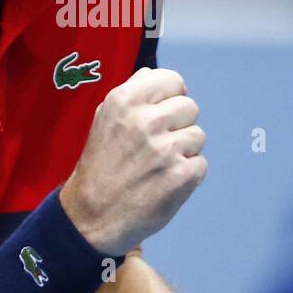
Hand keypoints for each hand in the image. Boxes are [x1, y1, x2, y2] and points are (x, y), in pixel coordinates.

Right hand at [60, 67, 205, 255]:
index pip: (173, 80)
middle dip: (178, 125)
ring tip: (158, 165)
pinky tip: (164, 182)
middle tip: (156, 145)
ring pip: (198, 135)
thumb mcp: (103, 119)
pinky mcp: (182, 175)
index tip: (162, 113)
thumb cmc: (100, 166)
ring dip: (183, 151)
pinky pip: (201, 164)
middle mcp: (146, 121)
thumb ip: (131, 92)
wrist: (91, 216)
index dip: (171, 97)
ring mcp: (166, 149)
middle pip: (190, 107)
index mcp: (125, 100)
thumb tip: (156, 76)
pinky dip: (187, 175)